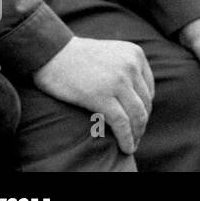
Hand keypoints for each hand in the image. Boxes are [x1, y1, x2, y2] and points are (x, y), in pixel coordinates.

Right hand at [33, 36, 152, 154]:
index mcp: (135, 55)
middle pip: (145, 103)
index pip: (148, 89)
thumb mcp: (111, 54)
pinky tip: (127, 147)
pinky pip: (122, 123)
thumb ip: (126, 69)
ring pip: (137, 115)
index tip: (138, 120)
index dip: (145, 108)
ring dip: (137, 133)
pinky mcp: (102, 96)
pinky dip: (127, 138)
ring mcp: (118, 81)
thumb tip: (134, 96)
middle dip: (142, 123)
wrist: (51, 53)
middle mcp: (131, 66)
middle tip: (136, 136)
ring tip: (132, 145)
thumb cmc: (76, 57)